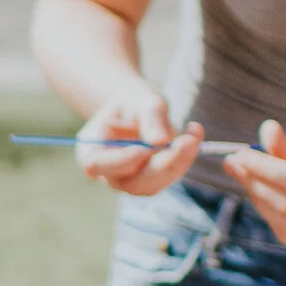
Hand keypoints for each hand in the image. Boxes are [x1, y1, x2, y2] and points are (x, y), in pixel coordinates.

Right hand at [76, 84, 200, 196]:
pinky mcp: (150, 180)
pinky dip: (184, 158)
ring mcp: (129, 180)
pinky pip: (168, 177)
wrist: (137, 106)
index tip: (145, 148)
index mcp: (91, 152)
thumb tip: (162, 141)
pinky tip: (194, 133)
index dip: (123, 160)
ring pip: (153, 185)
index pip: (99, 165)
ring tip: (193, 134)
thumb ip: (150, 118)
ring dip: (178, 163)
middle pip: (131, 184)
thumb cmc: (133, 100)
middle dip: (162, 166)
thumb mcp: (141, 99)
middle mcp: (108, 173)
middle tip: (187, 141)